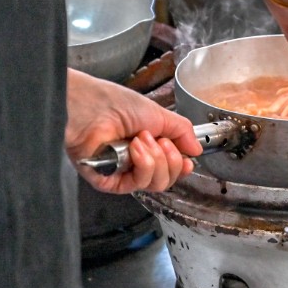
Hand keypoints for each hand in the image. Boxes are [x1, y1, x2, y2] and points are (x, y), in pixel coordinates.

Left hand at [64, 70, 203, 193]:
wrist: (90, 106)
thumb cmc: (114, 103)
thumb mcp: (158, 114)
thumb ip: (182, 131)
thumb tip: (196, 150)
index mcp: (147, 147)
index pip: (171, 169)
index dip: (181, 167)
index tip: (188, 160)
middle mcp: (135, 162)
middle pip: (167, 180)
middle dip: (170, 159)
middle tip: (160, 140)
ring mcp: (122, 172)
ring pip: (155, 184)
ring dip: (155, 160)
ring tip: (142, 139)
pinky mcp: (109, 181)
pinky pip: (137, 184)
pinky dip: (142, 165)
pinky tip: (134, 148)